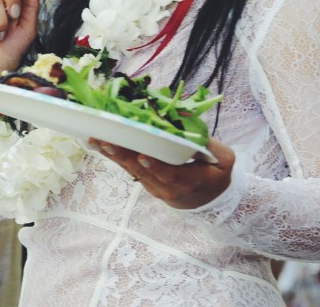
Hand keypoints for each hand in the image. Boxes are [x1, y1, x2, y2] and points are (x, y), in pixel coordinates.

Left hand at [91, 136, 235, 209]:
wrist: (211, 201)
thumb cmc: (217, 176)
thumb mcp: (223, 160)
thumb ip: (208, 143)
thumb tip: (186, 119)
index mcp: (190, 182)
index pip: (170, 175)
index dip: (156, 166)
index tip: (142, 156)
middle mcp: (168, 189)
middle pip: (143, 172)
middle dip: (124, 155)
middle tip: (106, 141)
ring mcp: (155, 188)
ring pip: (132, 171)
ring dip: (113, 155)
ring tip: (96, 140)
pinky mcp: (147, 184)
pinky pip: (129, 170)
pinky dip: (115, 156)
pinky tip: (100, 144)